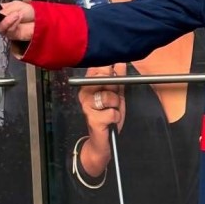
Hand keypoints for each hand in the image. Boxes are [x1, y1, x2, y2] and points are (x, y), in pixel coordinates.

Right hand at [0, 1, 35, 41]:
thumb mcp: (16, 5)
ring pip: (0, 29)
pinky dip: (13, 24)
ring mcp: (8, 29)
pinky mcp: (13, 36)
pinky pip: (9, 32)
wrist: (41, 18)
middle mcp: (3, 21)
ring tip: (16, 14)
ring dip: (7, 21)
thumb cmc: (30, 11)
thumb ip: (5, 10)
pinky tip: (18, 18)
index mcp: (2, 12)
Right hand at [77, 63, 126, 177]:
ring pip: (109, 96)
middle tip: (112, 100)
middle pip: (104, 79)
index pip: (98, 67)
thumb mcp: (116, 95)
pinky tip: (110, 121)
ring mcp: (86, 105)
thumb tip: (120, 62)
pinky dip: (116, 117)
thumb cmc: (108, 117)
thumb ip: (118, 79)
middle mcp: (84, 93)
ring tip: (111, 110)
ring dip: (115, 105)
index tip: (113, 80)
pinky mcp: (92, 118)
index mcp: (89, 85)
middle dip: (114, 90)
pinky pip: (112, 112)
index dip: (109, 71)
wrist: (103, 141)